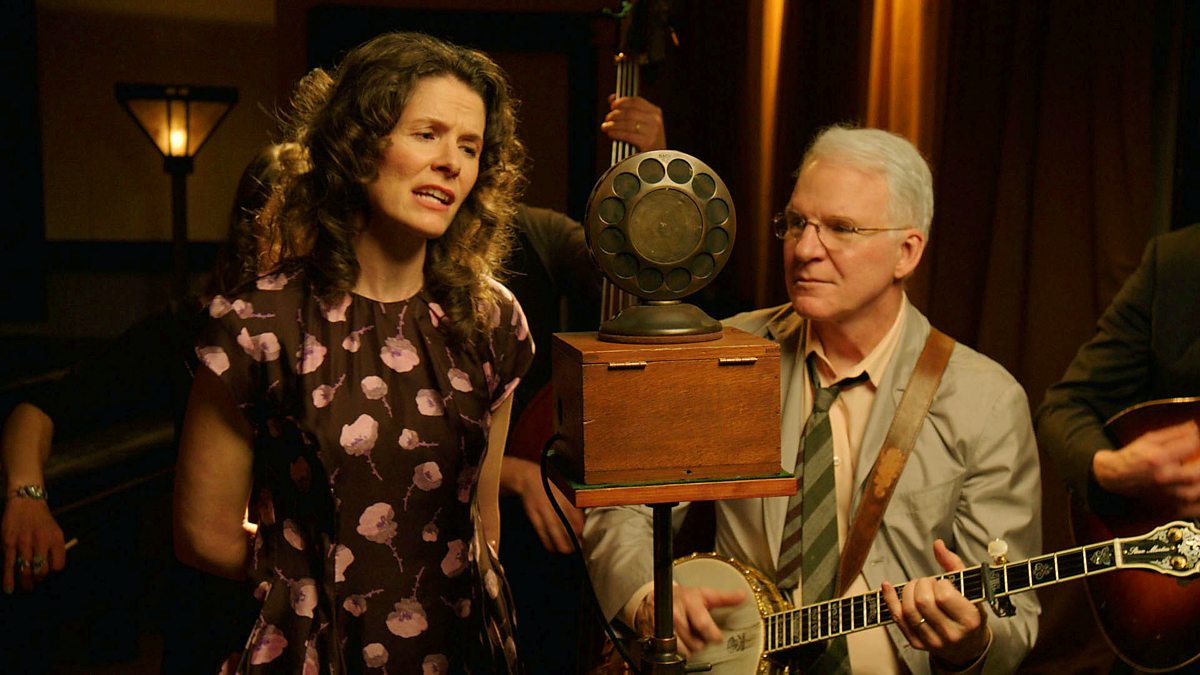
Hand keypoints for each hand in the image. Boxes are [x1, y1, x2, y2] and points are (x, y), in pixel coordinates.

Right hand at [2, 496, 66, 592]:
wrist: (25, 502)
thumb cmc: (42, 520)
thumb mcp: (55, 531)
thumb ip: (54, 550)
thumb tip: (50, 571)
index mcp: (55, 539)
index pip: (58, 565)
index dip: (53, 572)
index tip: (49, 574)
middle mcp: (41, 541)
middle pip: (41, 571)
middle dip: (39, 580)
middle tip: (37, 583)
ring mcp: (23, 543)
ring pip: (25, 570)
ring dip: (26, 583)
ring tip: (28, 589)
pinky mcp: (8, 543)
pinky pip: (9, 565)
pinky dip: (8, 579)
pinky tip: (9, 589)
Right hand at [499, 456, 582, 553]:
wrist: (528, 478)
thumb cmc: (550, 485)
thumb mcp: (564, 489)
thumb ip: (573, 504)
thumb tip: (582, 521)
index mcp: (565, 496)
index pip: (575, 516)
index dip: (580, 528)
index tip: (583, 536)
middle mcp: (555, 503)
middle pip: (565, 524)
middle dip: (572, 538)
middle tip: (578, 547)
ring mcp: (543, 509)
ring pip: (553, 529)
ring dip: (560, 542)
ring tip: (566, 550)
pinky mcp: (533, 514)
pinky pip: (540, 530)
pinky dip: (546, 540)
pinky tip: (551, 547)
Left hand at [600, 95, 666, 151]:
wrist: (659, 159)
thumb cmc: (649, 140)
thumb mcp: (643, 122)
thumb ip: (629, 109)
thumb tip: (612, 98)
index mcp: (655, 112)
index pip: (636, 101)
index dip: (622, 102)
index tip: (613, 105)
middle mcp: (655, 120)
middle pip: (630, 112)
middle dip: (615, 115)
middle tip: (607, 119)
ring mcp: (652, 131)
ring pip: (627, 123)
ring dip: (613, 124)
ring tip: (606, 127)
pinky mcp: (647, 142)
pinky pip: (628, 135)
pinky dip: (617, 133)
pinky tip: (611, 133)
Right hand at [633, 584, 744, 656]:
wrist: (656, 597)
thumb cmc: (685, 597)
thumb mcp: (705, 594)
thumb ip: (725, 598)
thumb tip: (743, 595)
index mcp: (690, 602)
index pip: (704, 625)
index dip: (713, 635)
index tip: (717, 638)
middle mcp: (675, 614)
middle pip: (695, 642)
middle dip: (701, 642)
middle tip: (700, 634)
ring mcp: (663, 626)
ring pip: (683, 650)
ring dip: (689, 648)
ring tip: (690, 637)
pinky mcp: (655, 635)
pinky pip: (670, 652)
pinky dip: (678, 650)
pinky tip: (680, 640)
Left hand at [881, 539, 989, 669]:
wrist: (968, 647)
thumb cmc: (969, 614)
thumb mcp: (970, 591)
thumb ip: (954, 565)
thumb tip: (938, 544)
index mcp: (969, 620)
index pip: (944, 596)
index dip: (939, 583)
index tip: (943, 583)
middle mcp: (952, 634)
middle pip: (923, 602)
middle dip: (921, 585)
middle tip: (928, 584)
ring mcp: (933, 641)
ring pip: (908, 610)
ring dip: (907, 591)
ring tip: (917, 587)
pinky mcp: (917, 644)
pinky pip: (898, 619)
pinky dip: (889, 599)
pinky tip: (888, 587)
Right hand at [1092, 419, 1199, 515]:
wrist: (1114, 477)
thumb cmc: (1133, 456)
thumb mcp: (1149, 439)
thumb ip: (1174, 433)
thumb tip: (1194, 427)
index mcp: (1159, 458)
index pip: (1191, 445)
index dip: (1196, 440)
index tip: (1196, 439)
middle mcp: (1164, 477)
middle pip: (1197, 472)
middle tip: (1199, 458)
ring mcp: (1168, 494)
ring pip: (1197, 491)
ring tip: (1197, 472)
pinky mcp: (1169, 506)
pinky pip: (1194, 509)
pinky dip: (1199, 503)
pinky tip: (1197, 492)